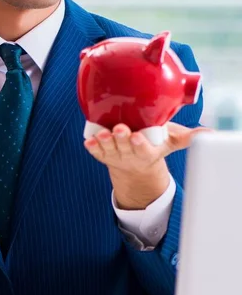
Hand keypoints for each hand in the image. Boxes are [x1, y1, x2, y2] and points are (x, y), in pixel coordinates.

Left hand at [84, 122, 210, 209]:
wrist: (135, 165)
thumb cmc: (153, 145)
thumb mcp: (170, 142)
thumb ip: (186, 137)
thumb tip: (208, 133)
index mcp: (147, 153)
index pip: (144, 150)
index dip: (139, 144)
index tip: (137, 137)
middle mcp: (130, 155)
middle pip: (125, 148)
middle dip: (121, 139)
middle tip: (119, 129)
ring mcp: (115, 156)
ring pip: (108, 149)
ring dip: (104, 142)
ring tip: (102, 133)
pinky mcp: (102, 154)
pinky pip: (96, 152)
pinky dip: (92, 147)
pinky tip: (88, 141)